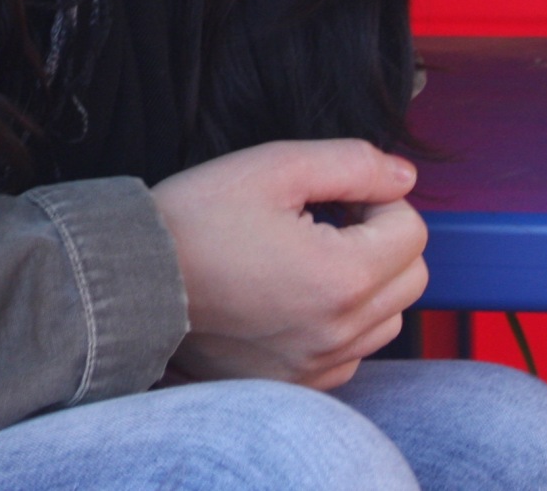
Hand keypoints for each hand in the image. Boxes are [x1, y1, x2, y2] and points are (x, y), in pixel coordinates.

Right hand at [148, 139, 428, 389]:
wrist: (134, 282)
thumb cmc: (196, 219)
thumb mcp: (273, 166)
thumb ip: (351, 163)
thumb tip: (403, 176)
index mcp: (341, 277)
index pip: (412, 229)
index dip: (377, 197)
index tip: (334, 195)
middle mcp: (338, 332)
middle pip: (412, 276)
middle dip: (382, 238)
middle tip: (329, 218)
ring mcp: (319, 366)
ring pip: (389, 318)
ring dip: (370, 282)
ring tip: (313, 257)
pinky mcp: (298, 383)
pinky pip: (354, 353)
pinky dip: (344, 323)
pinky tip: (299, 296)